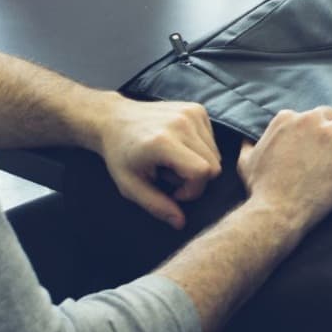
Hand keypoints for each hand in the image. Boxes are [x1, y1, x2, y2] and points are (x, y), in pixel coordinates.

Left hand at [97, 98, 221, 228]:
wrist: (115, 119)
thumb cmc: (120, 155)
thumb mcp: (130, 186)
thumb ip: (156, 205)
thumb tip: (180, 223)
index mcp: (163, 143)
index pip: (202, 172)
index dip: (193, 190)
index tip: (173, 193)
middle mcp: (182, 123)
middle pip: (214, 165)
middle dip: (196, 180)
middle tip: (171, 178)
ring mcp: (192, 112)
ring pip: (216, 154)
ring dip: (198, 164)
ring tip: (172, 162)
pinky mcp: (197, 109)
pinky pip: (212, 141)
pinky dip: (200, 150)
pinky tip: (178, 148)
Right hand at [237, 106, 331, 231]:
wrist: (277, 211)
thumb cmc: (261, 188)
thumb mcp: (245, 161)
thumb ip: (249, 144)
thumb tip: (247, 137)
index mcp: (286, 118)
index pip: (306, 116)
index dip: (309, 132)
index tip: (308, 146)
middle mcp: (309, 120)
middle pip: (329, 116)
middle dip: (328, 130)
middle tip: (326, 151)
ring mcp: (329, 134)